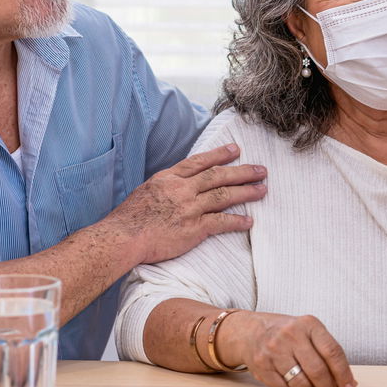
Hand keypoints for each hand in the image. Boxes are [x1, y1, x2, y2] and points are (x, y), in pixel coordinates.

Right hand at [106, 144, 267, 264]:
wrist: (123, 237)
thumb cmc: (129, 218)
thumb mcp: (146, 191)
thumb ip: (165, 186)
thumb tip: (177, 186)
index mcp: (169, 178)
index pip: (199, 162)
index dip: (219, 155)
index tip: (235, 150)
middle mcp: (182, 189)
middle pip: (217, 176)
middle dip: (242, 171)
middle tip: (261, 169)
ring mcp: (189, 208)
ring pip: (223, 195)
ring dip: (246, 192)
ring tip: (262, 189)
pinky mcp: (193, 229)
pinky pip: (220, 222)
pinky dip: (236, 222)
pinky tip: (249, 221)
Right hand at [219, 311, 356, 386]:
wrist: (250, 331)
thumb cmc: (286, 334)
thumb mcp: (309, 333)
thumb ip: (329, 354)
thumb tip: (350, 383)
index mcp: (309, 324)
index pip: (333, 352)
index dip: (344, 374)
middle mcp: (291, 334)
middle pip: (318, 371)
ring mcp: (275, 350)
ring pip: (302, 383)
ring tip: (309, 386)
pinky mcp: (262, 365)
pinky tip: (292, 383)